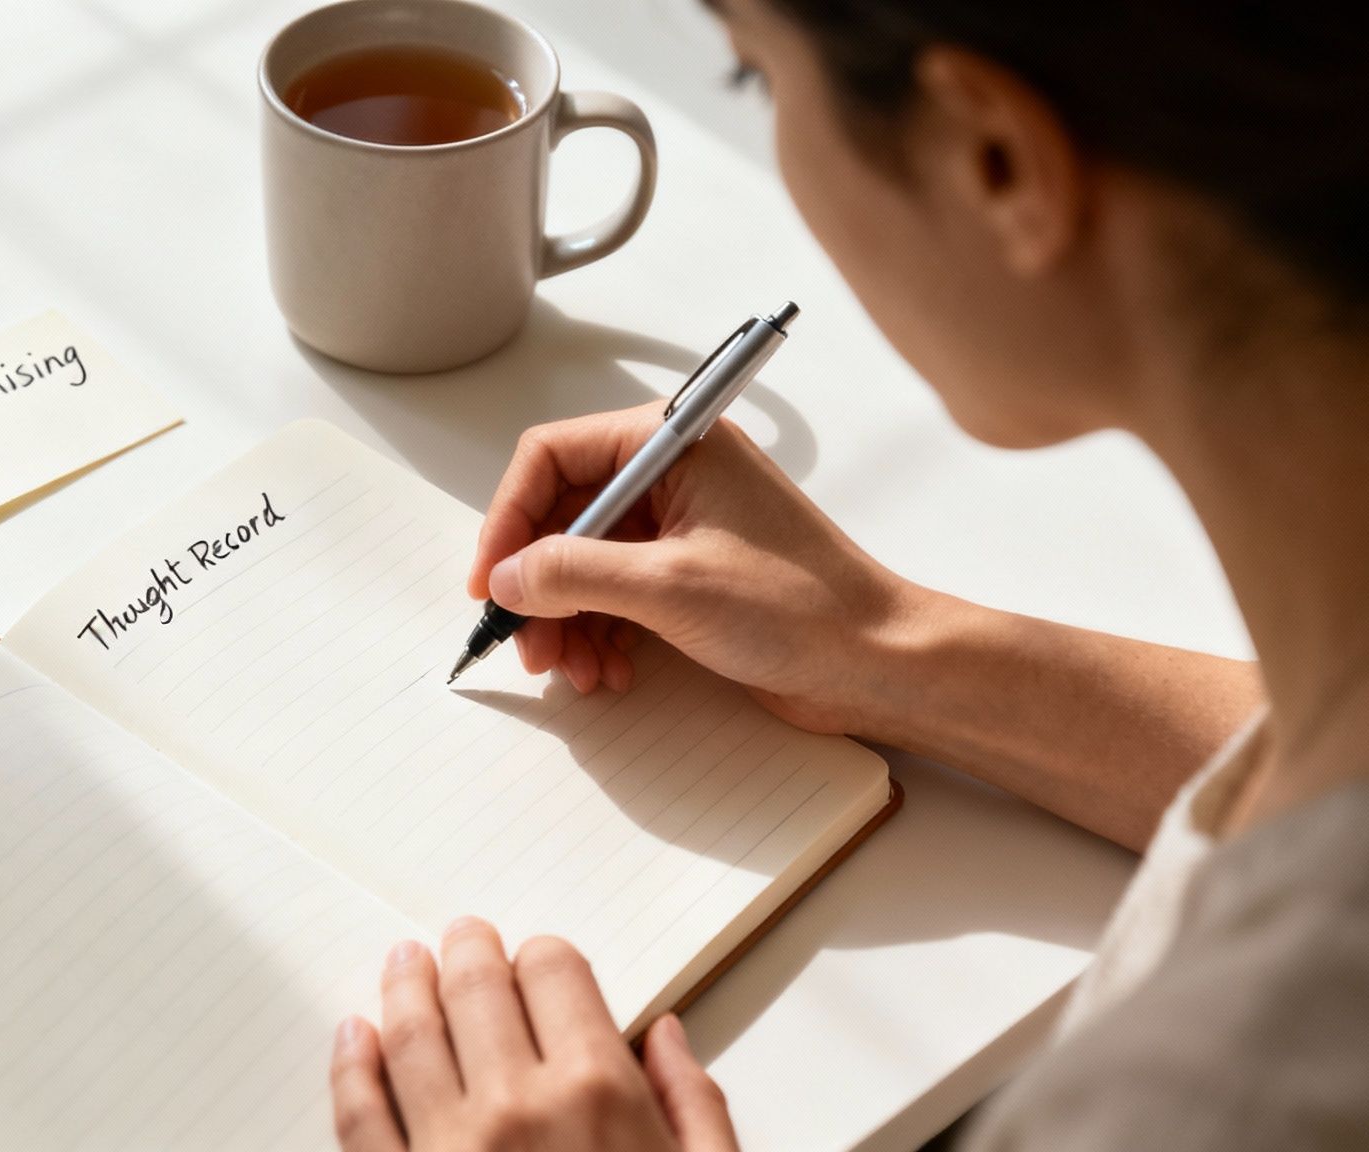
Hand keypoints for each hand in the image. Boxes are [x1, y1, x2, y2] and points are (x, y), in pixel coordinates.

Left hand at [330, 919, 738, 1151]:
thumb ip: (695, 1107)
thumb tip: (665, 1039)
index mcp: (600, 1092)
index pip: (556, 972)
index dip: (545, 957)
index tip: (538, 961)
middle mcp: (517, 1107)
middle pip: (478, 986)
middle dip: (470, 951)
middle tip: (463, 938)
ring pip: (408, 1034)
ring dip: (404, 986)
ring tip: (404, 964)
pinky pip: (359, 1115)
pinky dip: (351, 1065)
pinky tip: (353, 1036)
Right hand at [468, 402, 922, 734]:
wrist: (877, 662)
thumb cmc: (799, 606)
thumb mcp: (669, 586)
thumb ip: (574, 574)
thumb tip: (508, 577)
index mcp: (671, 444)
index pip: (552, 457)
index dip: (509, 519)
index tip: (491, 580)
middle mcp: (671, 474)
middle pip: (561, 517)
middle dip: (538, 586)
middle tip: (527, 645)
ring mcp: (680, 524)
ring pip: (583, 564)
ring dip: (566, 621)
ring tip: (574, 673)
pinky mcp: (688, 574)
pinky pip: (615, 594)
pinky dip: (600, 634)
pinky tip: (609, 673)